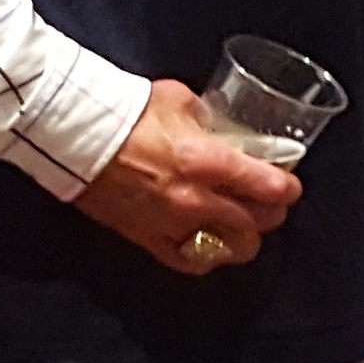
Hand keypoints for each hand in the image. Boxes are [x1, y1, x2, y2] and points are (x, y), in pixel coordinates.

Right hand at [71, 78, 303, 277]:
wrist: (74, 136)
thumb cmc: (126, 111)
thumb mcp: (179, 100)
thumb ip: (207, 116)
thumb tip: (219, 122)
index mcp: (211, 162)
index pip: (273, 188)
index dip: (289, 188)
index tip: (289, 184)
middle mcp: (198, 200)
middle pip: (261, 222)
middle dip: (272, 212)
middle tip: (269, 201)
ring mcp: (173, 225)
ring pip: (232, 249)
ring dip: (245, 238)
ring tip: (243, 226)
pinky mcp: (148, 239)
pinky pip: (189, 262)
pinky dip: (205, 257)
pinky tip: (210, 245)